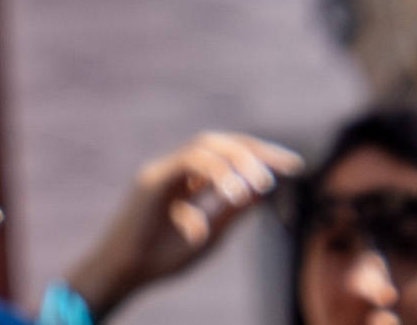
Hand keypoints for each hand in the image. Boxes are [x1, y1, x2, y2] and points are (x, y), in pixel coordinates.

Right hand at [66, 136, 301, 310]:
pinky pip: (187, 163)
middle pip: (218, 142)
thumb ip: (231, 211)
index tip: (293, 166)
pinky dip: (215, 172)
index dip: (259, 155)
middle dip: (255, 150)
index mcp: (187, 181)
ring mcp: (161, 171)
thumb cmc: (160, 259)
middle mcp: (174, 169)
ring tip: (262, 181)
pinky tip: (234, 190)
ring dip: (238, 160)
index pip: (227, 155)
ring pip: (204, 146)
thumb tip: (263, 189)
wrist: (123, 274)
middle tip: (287, 166)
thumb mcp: (209, 235)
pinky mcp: (151, 181)